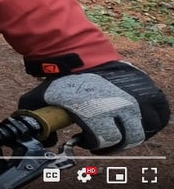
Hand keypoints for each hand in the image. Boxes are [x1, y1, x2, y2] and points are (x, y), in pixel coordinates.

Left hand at [20, 61, 168, 152]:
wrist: (82, 55)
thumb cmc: (64, 79)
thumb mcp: (44, 97)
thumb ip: (41, 118)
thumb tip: (46, 138)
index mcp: (96, 114)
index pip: (103, 142)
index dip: (94, 145)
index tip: (86, 140)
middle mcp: (120, 109)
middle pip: (126, 139)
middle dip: (113, 142)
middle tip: (103, 138)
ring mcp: (136, 100)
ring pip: (143, 129)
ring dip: (133, 133)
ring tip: (120, 130)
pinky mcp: (147, 91)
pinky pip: (159, 113)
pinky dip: (153, 119)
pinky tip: (137, 120)